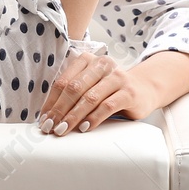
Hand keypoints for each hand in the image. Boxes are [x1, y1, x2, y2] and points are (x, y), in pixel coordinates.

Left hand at [38, 48, 156, 135]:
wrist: (145, 88)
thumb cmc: (111, 89)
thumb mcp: (91, 85)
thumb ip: (74, 94)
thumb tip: (50, 116)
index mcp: (87, 60)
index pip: (63, 81)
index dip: (51, 101)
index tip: (44, 119)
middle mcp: (101, 64)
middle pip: (74, 88)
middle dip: (59, 110)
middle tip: (51, 127)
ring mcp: (117, 77)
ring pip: (89, 97)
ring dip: (73, 116)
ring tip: (63, 129)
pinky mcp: (129, 92)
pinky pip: (107, 106)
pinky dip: (94, 118)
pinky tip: (85, 128)